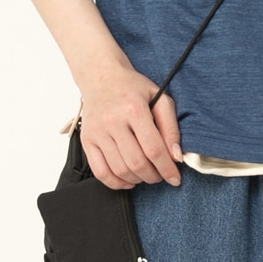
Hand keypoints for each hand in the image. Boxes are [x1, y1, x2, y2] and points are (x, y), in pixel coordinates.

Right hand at [77, 70, 182, 188]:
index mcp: (134, 108)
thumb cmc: (133, 89)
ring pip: (120, 170)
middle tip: (161, 175)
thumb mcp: (159, 98)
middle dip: (153, 176)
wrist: (101, 78)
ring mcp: (97, 132)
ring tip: (146, 175)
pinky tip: (129, 180)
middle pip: (136, 163)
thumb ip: (171, 127)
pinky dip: (116, 183)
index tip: (175, 178)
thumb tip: (175, 157)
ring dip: (138, 180)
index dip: (167, 168)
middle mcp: (112, 121)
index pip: (153, 149)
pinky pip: (100, 172)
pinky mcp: (86, 140)